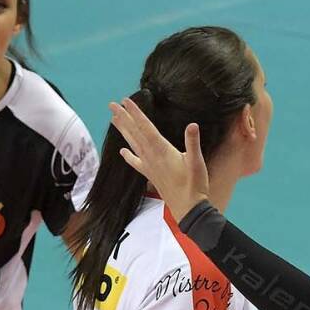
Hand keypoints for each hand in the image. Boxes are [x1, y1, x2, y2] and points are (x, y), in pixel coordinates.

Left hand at [109, 98, 211, 218]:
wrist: (188, 208)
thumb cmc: (195, 185)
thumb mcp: (197, 162)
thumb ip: (192, 143)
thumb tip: (192, 125)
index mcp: (162, 150)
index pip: (146, 127)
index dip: (136, 113)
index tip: (125, 101)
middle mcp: (151, 156)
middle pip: (135, 133)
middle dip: (124, 118)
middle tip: (112, 105)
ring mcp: (149, 166)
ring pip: (133, 144)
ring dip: (124, 131)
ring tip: (114, 120)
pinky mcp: (150, 175)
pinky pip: (136, 162)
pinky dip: (128, 156)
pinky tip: (122, 151)